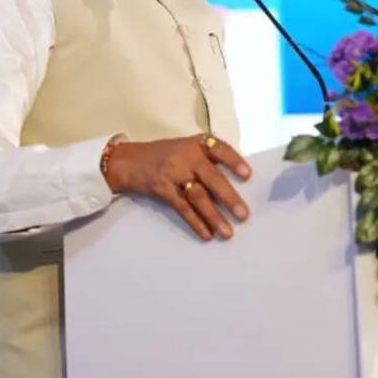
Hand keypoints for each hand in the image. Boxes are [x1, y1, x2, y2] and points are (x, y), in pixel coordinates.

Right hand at [104, 135, 251, 240]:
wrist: (129, 161)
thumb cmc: (166, 154)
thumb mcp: (187, 147)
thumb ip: (209, 159)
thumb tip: (237, 181)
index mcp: (197, 144)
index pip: (219, 149)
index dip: (234, 161)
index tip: (248, 175)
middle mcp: (187, 157)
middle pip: (211, 177)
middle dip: (228, 197)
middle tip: (243, 215)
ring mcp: (174, 174)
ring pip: (198, 197)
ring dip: (214, 216)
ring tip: (227, 232)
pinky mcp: (163, 190)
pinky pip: (182, 208)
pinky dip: (195, 222)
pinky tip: (206, 234)